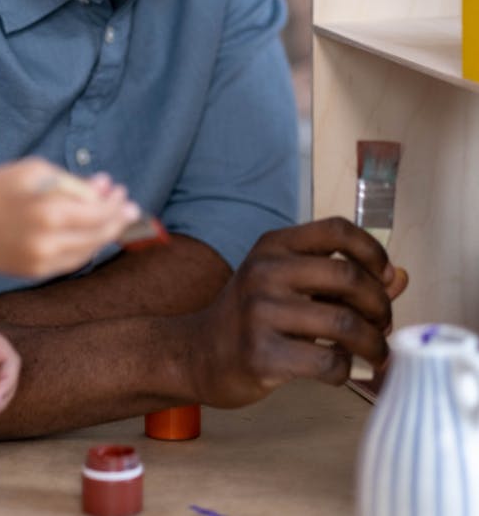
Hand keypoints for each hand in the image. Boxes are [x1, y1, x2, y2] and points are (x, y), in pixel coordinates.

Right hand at [0, 157, 140, 277]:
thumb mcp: (36, 171)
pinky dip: (83, 249)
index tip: (125, 194)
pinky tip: (88, 234)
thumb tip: (104, 189)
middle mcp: (47, 242)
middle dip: (116, 221)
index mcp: (49, 212)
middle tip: (129, 208)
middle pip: (96, 235)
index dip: (115, 205)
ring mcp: (39, 262)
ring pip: (85, 252)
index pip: (98, 213)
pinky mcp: (31, 273)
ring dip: (102, 236)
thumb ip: (72, 183)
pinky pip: (68, 263)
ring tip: (111, 219)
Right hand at [185, 217, 408, 407]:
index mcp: (274, 245)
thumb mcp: (291, 283)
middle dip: (380, 305)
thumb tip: (399, 277)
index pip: (337, 229)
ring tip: (375, 353)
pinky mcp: (260, 354)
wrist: (199, 352)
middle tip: (383, 324)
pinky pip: (326, 363)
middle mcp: (265, 271)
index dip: (372, 251)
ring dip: (373, 343)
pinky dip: (345, 370)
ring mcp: (260, 312)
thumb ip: (342, 278)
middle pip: (348, 276)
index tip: (385, 276)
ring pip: (344, 324)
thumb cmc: (254, 315)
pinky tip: (339, 370)